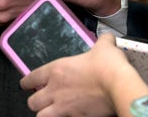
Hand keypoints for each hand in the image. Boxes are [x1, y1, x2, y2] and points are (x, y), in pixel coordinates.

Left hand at [20, 34, 147, 116]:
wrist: (120, 85)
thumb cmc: (108, 65)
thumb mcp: (104, 47)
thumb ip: (102, 42)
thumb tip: (108, 37)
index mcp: (55, 71)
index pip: (30, 79)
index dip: (27, 83)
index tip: (27, 85)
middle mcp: (55, 90)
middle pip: (32, 102)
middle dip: (35, 102)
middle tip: (42, 101)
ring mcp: (64, 107)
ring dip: (45, 114)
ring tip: (51, 112)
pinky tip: (71, 116)